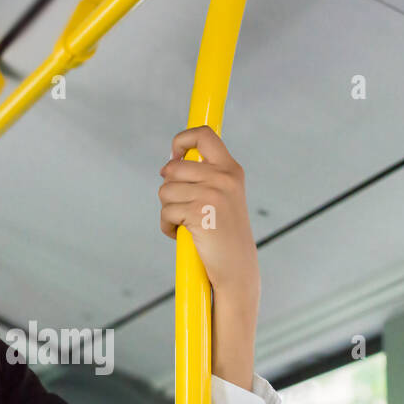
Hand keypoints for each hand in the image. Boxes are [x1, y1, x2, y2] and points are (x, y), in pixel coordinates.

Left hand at [157, 124, 259, 306]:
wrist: (237, 269)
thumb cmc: (225, 236)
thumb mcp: (223, 197)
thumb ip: (204, 177)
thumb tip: (167, 165)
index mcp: (231, 170)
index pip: (203, 135)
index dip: (182, 140)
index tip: (174, 157)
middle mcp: (223, 177)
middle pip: (173, 168)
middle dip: (169, 189)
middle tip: (182, 207)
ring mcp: (212, 194)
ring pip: (165, 191)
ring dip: (168, 211)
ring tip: (185, 224)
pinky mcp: (198, 212)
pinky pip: (166, 213)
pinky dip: (168, 227)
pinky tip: (183, 235)